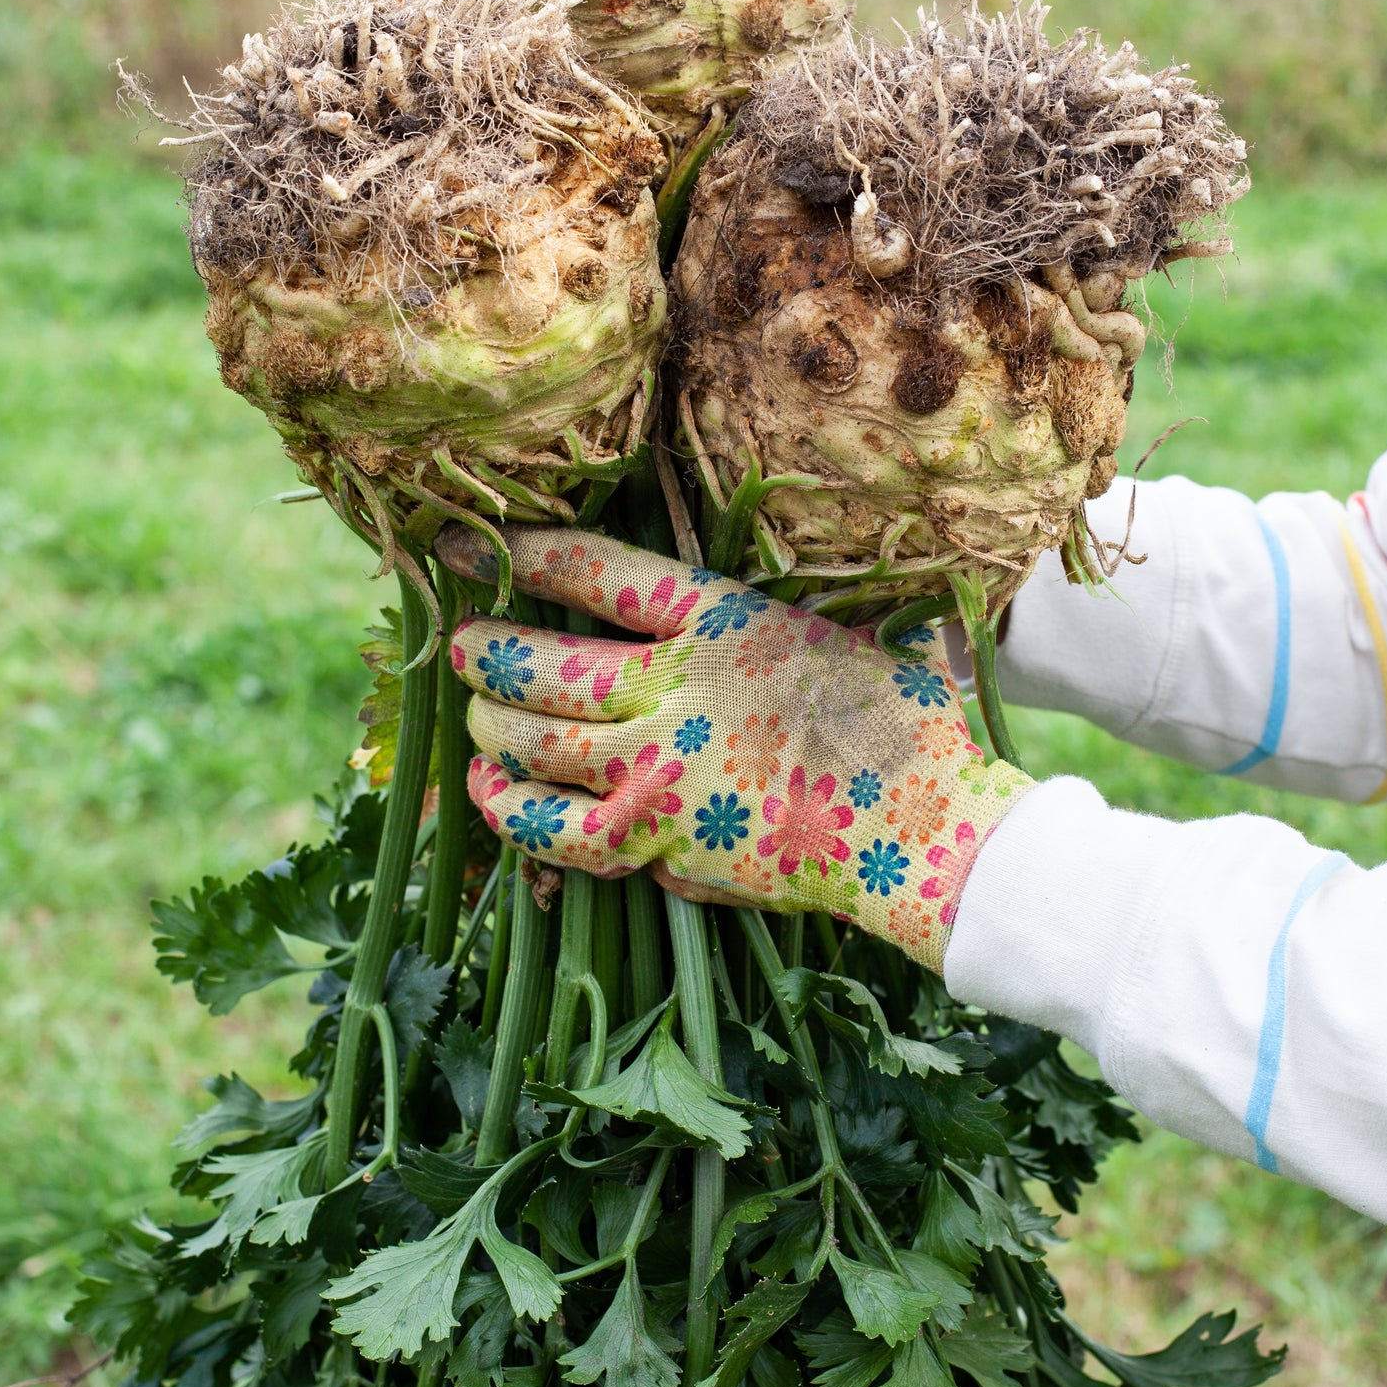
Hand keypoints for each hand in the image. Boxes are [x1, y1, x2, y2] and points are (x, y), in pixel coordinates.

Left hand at [445, 528, 1031, 971]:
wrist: (922, 829)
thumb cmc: (902, 726)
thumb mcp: (839, 631)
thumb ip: (770, 619)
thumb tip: (736, 603)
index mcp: (720, 620)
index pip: (597, 570)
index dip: (527, 552)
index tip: (475, 545)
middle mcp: (672, 688)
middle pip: (539, 661)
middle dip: (485, 648)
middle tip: (464, 642)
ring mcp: (654, 770)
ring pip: (529, 739)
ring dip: (487, 719)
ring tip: (474, 707)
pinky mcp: (653, 841)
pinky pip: (548, 825)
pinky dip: (505, 804)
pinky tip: (487, 785)